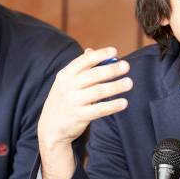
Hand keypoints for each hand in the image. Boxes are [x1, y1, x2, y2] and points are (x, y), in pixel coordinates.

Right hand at [38, 47, 131, 178]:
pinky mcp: (79, 116)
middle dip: (111, 69)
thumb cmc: (64, 101)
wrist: (50, 128)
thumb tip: (91, 50)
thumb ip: (80, 69)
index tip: (114, 51)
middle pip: (93, 75)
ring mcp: (73, 102)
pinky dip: (112, 106)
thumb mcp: (66, 83)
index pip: (84, 61)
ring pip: (98, 91)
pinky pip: (99, 110)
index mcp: (65, 75)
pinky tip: (124, 103)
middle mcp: (68, 86)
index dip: (100, 54)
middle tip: (126, 66)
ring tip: (128, 83)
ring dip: (115, 86)